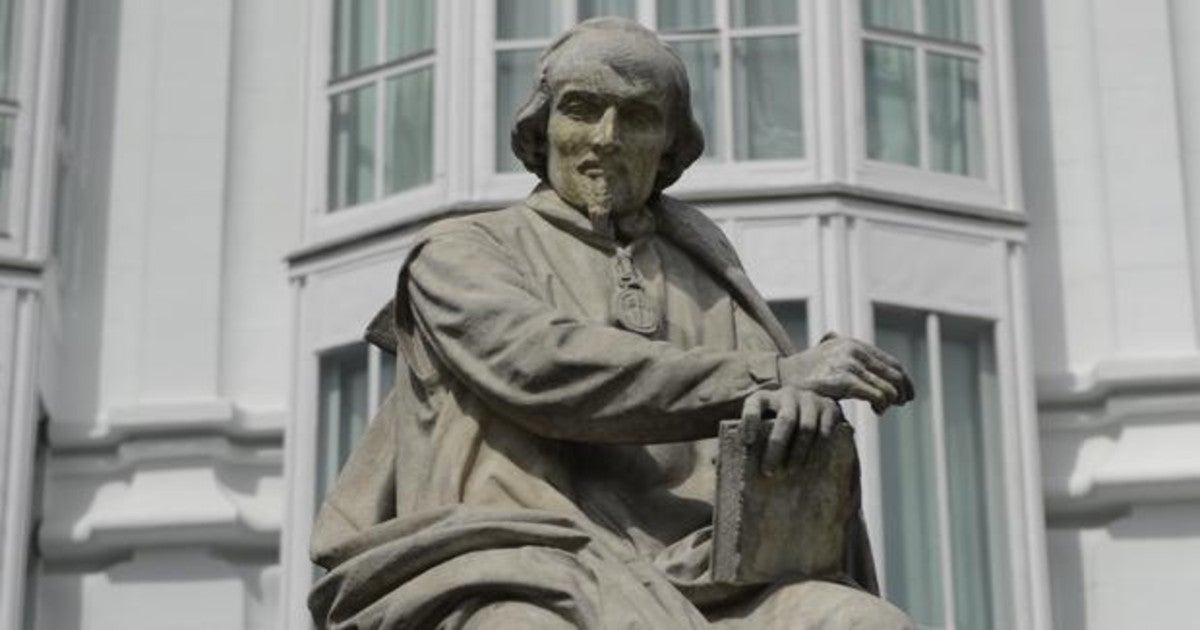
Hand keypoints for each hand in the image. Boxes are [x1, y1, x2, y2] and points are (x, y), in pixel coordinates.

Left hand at [741, 387, 842, 474]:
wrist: (810, 407)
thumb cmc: (775, 423)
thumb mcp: (760, 425)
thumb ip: (746, 438)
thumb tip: (724, 460)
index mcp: (764, 397)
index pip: (754, 405)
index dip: (751, 420)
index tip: (748, 441)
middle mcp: (787, 394)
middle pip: (786, 419)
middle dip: (777, 447)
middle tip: (769, 471)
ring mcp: (810, 399)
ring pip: (807, 427)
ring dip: (798, 453)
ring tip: (790, 472)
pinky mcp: (828, 407)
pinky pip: (824, 433)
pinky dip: (817, 453)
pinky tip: (811, 468)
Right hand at [778, 332, 913, 413]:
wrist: (781, 378)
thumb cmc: (806, 372)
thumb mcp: (829, 356)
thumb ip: (850, 357)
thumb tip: (872, 368)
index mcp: (853, 344)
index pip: (890, 361)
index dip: (904, 378)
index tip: (908, 393)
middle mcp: (853, 350)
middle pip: (893, 374)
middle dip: (902, 390)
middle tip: (902, 403)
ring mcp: (849, 364)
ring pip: (888, 387)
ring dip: (891, 400)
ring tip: (883, 409)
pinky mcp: (844, 380)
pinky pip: (876, 395)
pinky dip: (881, 405)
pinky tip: (876, 411)